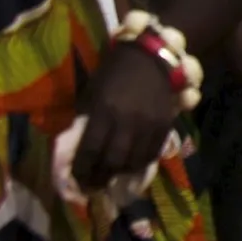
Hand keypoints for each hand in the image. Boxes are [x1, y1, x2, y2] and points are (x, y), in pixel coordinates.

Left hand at [72, 40, 181, 191]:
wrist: (150, 55)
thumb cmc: (114, 71)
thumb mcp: (93, 92)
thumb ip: (87, 119)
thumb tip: (79, 147)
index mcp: (104, 111)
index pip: (89, 151)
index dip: (81, 170)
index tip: (76, 179)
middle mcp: (126, 121)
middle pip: (112, 162)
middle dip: (100, 177)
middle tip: (93, 185)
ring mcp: (148, 124)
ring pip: (133, 162)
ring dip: (120, 173)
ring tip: (112, 176)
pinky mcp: (164, 125)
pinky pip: (152, 154)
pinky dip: (140, 164)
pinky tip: (131, 164)